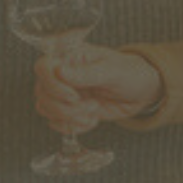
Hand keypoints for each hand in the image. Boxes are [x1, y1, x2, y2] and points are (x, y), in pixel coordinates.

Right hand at [34, 45, 162, 133]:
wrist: (141, 93)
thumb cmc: (129, 73)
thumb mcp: (112, 71)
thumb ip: (86, 73)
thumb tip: (60, 71)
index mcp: (69, 56)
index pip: (43, 66)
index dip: (53, 85)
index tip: (74, 95)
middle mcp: (61, 74)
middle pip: (41, 92)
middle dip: (66, 107)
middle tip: (90, 105)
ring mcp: (63, 92)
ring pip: (45, 108)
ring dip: (69, 117)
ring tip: (92, 111)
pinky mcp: (68, 110)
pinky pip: (55, 122)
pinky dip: (73, 126)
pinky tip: (91, 119)